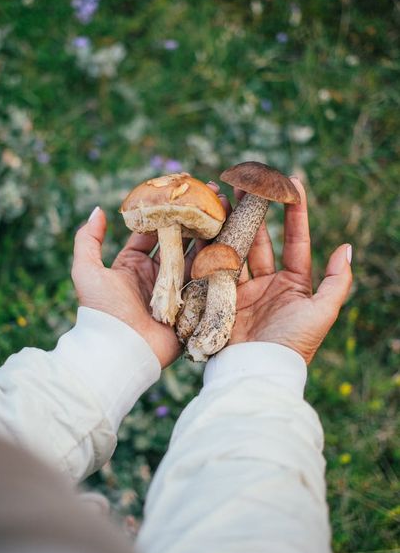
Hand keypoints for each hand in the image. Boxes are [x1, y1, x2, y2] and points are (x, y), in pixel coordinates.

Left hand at [71, 185, 228, 368]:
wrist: (119, 350)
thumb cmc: (101, 311)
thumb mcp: (86, 271)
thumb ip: (87, 240)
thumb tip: (99, 209)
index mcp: (133, 266)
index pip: (152, 232)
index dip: (166, 211)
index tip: (181, 190)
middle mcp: (156, 276)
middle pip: (179, 241)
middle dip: (195, 218)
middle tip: (212, 195)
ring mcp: (176, 291)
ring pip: (196, 257)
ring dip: (211, 234)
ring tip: (227, 210)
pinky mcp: (191, 307)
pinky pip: (207, 281)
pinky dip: (218, 263)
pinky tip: (232, 241)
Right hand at [228, 178, 352, 363]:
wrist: (256, 371)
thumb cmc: (293, 343)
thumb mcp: (322, 312)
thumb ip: (337, 281)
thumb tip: (347, 248)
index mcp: (293, 283)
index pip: (296, 241)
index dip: (295, 212)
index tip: (293, 183)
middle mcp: (267, 283)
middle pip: (261, 238)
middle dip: (254, 209)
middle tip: (246, 181)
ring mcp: (242, 288)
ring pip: (236, 247)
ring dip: (229, 221)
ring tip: (221, 193)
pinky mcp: (219, 296)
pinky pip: (215, 265)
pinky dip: (210, 244)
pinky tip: (205, 222)